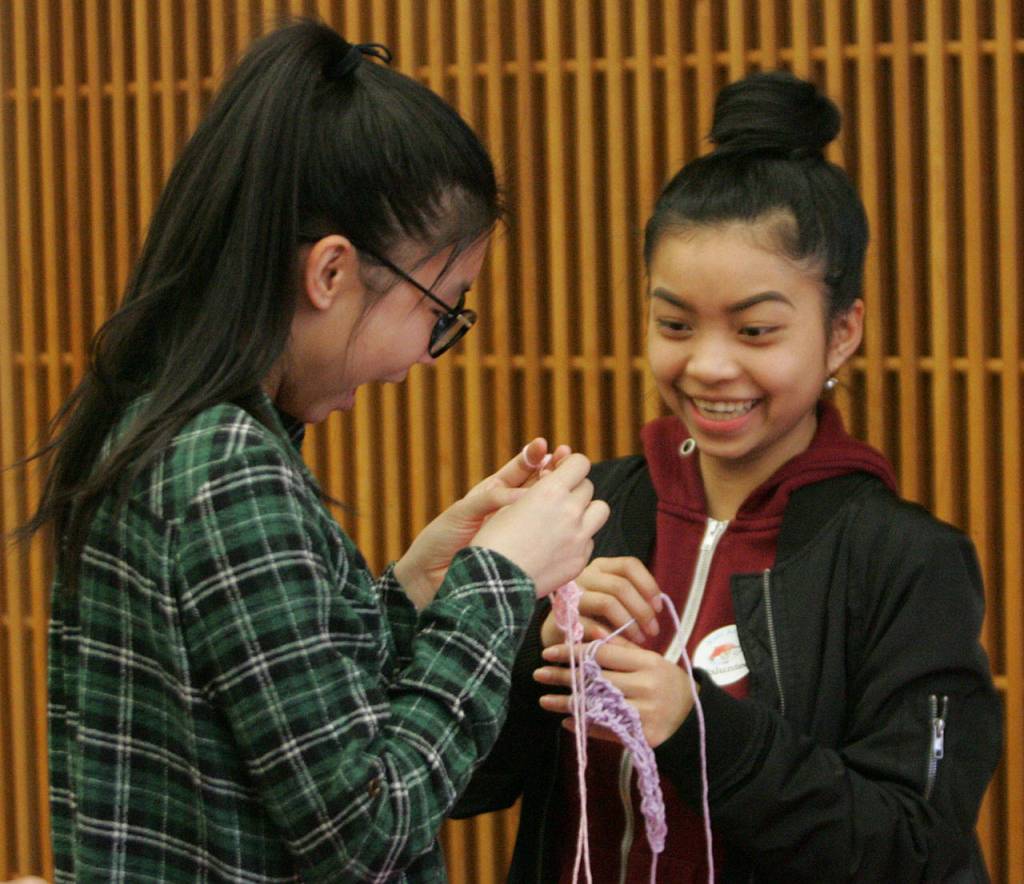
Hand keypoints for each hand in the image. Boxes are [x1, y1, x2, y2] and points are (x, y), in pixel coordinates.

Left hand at [395, 439, 569, 607]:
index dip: (535, 457)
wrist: (431, 574)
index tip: (547, 446)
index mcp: (494, 492)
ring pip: (546, 508)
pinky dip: (557, 526)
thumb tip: (526, 496)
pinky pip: (545, 535)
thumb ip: (493, 500)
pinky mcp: (525, 549)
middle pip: (539, 484)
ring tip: (572, 481)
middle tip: (566, 456)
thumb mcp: (465, 511)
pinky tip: (569, 517)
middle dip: (554, 469)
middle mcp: (510, 508)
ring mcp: (520, 529)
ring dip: (560, 495)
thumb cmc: (442, 539)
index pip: (522, 469)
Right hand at [471, 453, 609, 597]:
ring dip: (586, 510)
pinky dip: (579, 538)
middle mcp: (570, 512)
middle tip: (558, 499)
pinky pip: (590, 540)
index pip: (579, 463)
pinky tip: (559, 546)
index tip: (563, 471)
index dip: (571, 465)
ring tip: (568, 520)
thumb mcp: (509, 503)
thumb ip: (537, 488)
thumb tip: (553, 478)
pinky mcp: (580, 560)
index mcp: (551, 492)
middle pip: (588, 487)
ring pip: (600, 510)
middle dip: (574, 489)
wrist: (493, 584)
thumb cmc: (493, 541)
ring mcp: (579, 538)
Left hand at [534, 639, 694, 747]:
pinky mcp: (643, 736)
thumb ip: (621, 648)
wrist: (693, 720)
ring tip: (544, 700)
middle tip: (538, 673)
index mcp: (648, 662)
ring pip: (597, 705)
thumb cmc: (666, 683)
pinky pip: (607, 730)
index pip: (603, 654)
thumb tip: (588, 632)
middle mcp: (646, 686)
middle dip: (563, 676)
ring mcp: (645, 713)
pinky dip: (585, 726)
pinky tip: (566, 720)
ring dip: (567, 703)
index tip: (549, 651)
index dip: (573, 652)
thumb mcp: (650, 661)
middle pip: (595, 680)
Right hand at [540, 557, 662, 647]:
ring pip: (607, 602)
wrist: (562, 634)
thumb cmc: (596, 617)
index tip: (658, 608)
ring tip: (639, 640)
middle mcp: (585, 575)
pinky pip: (590, 624)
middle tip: (652, 631)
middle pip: (620, 585)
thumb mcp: (616, 602)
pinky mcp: (563, 616)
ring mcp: (572, 594)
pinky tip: (618, 645)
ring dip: (628, 624)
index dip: (648, 585)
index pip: (629, 565)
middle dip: (642, 611)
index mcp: (601, 567)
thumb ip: (635, 599)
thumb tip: (657, 608)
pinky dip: (608, 636)